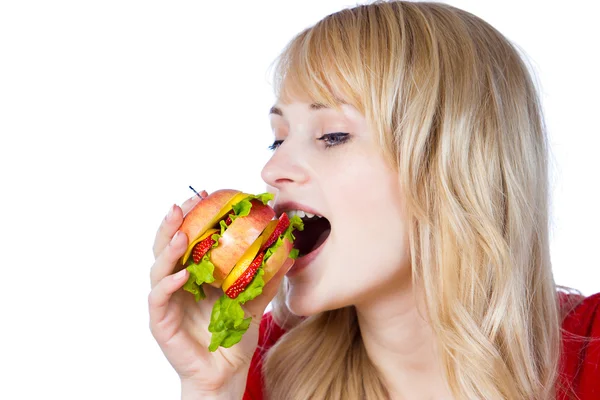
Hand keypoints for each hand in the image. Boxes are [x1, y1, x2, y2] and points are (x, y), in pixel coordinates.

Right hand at [148, 190, 291, 396]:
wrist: (225, 372)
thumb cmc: (233, 335)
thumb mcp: (253, 301)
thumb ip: (266, 278)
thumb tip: (287, 252)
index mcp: (193, 273)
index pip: (188, 238)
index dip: (192, 216)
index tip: (204, 194)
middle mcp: (175, 282)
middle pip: (166, 245)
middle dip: (173, 222)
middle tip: (185, 203)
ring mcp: (166, 301)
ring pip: (158, 267)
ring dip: (168, 248)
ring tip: (182, 233)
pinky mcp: (160, 321)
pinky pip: (159, 298)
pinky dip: (168, 284)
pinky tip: (183, 275)